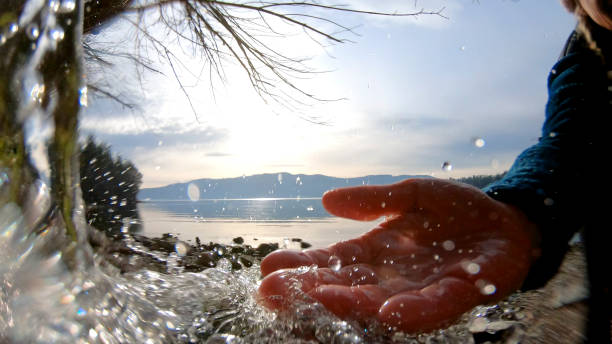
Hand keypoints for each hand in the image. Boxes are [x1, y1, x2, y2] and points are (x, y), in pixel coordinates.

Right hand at [257, 178, 538, 332]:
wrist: (506, 223)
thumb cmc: (454, 211)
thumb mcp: (411, 193)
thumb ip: (373, 199)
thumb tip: (326, 199)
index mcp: (375, 252)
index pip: (330, 263)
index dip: (300, 266)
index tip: (267, 266)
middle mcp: (391, 278)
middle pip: (344, 289)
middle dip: (308, 292)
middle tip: (271, 293)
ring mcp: (422, 289)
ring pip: (381, 304)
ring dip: (350, 305)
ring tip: (320, 300)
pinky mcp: (460, 294)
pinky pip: (434, 307)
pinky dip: (413, 312)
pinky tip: (388, 311)